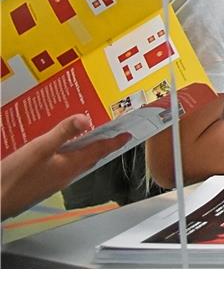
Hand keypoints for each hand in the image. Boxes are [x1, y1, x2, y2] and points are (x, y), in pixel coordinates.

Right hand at [1, 115, 130, 219]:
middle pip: (90, 157)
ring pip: (76, 162)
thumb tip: (86, 119)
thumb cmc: (15, 178)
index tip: (127, 135)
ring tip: (87, 136)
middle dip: (102, 145)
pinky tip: (58, 150)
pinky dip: (66, 156)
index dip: (114, 142)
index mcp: (70, 166)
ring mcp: (54, 181)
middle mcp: (66, 175)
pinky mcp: (42, 184)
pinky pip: (62, 167)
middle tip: (112, 133)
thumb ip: (63, 133)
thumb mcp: (40, 149)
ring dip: (84, 150)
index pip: (99, 151)